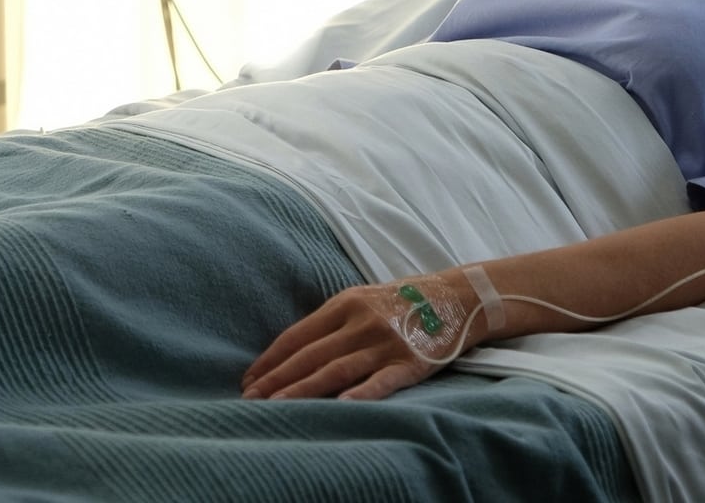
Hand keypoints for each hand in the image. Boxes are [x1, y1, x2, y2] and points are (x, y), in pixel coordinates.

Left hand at [240, 271, 476, 401]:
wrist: (457, 297)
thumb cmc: (402, 301)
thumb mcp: (361, 299)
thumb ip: (331, 322)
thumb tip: (292, 350)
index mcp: (344, 304)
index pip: (296, 336)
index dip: (270, 359)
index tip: (248, 379)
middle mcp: (361, 322)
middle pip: (310, 355)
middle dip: (276, 379)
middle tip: (248, 399)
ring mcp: (385, 343)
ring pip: (335, 370)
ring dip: (302, 390)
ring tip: (276, 406)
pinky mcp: (410, 363)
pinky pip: (380, 381)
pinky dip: (359, 394)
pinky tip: (338, 406)